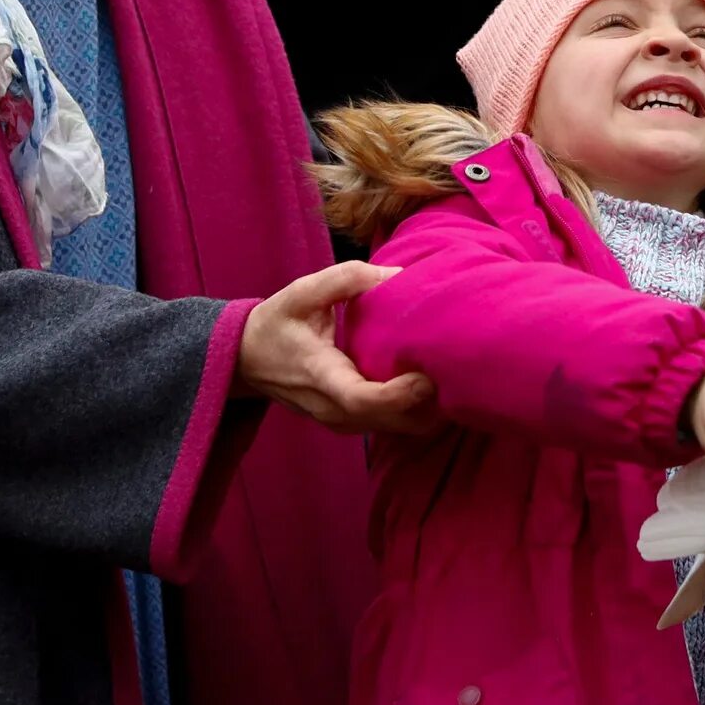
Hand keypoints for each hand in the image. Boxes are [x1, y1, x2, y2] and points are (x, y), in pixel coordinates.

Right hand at [239, 262, 442, 436]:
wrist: (245, 360)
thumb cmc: (276, 324)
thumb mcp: (302, 292)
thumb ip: (346, 278)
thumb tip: (396, 275)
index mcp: (318, 375)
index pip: (360, 399)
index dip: (397, 394)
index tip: (427, 376)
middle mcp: (331, 408)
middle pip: (388, 421)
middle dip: (426, 404)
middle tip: (459, 371)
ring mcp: (339, 421)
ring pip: (392, 429)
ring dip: (425, 411)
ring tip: (454, 377)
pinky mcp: (348, 422)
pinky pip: (388, 425)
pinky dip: (414, 412)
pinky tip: (434, 386)